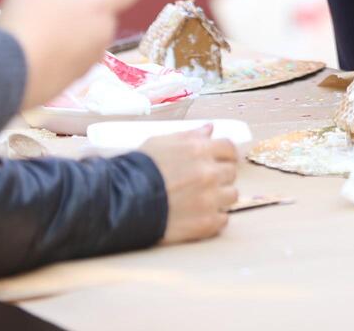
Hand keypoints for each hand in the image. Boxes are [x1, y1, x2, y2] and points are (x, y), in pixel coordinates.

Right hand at [0, 0, 140, 111]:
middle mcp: (102, 34)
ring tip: (37, 35)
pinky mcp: (73, 82)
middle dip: (83, 11)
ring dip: (70, 36)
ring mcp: (89, 62)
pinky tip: (31, 56)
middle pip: (103, 16)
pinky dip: (57, 58)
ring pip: (86, 41)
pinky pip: (70, 62)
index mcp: (99, 7)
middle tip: (52, 10)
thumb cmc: (25, 22)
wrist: (7, 74)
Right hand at [139, 125, 239, 243]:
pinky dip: (214, 218)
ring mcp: (209, 199)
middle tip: (204, 182)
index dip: (225, 154)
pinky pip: (223, 219)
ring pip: (232, 195)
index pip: (229, 148)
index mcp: (199, 150)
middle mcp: (209, 173)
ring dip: (220, 197)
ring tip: (202, 200)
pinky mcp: (206, 223)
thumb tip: (209, 129)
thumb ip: (189, 136)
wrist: (122, 203)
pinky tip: (198, 216)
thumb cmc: (138, 170)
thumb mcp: (161, 143)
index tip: (220, 160)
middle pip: (231, 172)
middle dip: (220, 175)